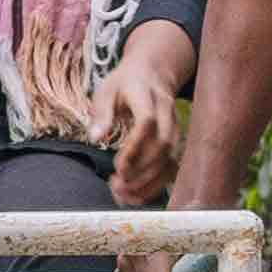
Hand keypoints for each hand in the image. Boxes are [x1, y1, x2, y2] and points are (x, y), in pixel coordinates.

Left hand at [98, 25, 195, 207]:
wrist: (152, 74)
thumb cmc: (124, 85)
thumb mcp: (106, 90)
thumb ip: (101, 113)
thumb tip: (95, 138)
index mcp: (147, 96)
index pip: (147, 122)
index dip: (135, 147)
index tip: (118, 165)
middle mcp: (167, 114)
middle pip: (163, 145)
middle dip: (140, 170)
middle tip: (117, 184)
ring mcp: (175, 130)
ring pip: (170, 160)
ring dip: (147, 182)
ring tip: (122, 194)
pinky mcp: (176, 144)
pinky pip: (171, 170)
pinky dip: (154, 187)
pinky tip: (134, 196)